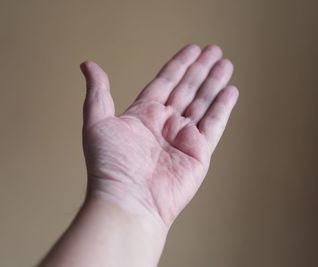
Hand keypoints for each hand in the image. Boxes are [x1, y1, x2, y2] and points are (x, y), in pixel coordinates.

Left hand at [80, 44, 237, 228]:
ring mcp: (183, 137)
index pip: (165, 82)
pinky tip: (230, 91)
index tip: (192, 49)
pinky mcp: (198, 152)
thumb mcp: (97, 122)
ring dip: (214, 82)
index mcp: (143, 115)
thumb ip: (98, 92)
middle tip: (214, 50)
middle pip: (187, 89)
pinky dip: (223, 107)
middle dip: (201, 69)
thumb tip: (87, 65)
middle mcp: (165, 124)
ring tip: (225, 63)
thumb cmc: (109, 165)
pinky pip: (214, 124)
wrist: (128, 200)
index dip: (179, 65)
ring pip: (203, 102)